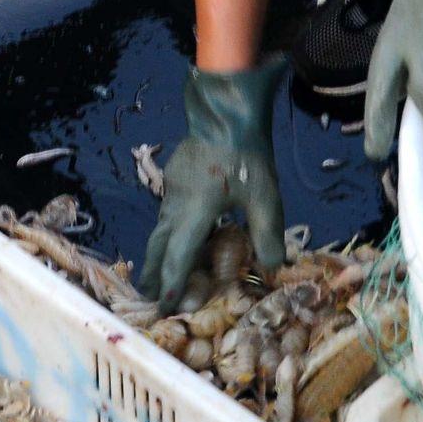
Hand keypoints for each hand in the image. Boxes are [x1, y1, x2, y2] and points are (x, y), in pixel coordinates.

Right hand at [136, 61, 288, 310]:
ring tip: (157, 273)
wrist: (224, 113)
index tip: (165, 307)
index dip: (172, 285)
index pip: (178, 258)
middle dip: (154, 274)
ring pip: (160, 230)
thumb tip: (272, 268)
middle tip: (150, 298)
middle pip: (158, 247)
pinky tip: (176, 236)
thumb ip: (267, 235)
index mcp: (194, 214)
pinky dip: (166, 234)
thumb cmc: (245, 156)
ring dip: (158, 254)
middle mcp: (175, 206)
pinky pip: (166, 215)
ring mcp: (171, 191)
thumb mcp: (264, 198)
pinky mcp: (174, 179)